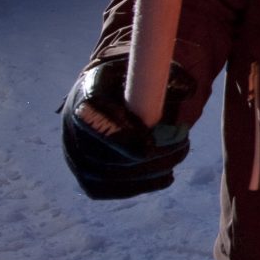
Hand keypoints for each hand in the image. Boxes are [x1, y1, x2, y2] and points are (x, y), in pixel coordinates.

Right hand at [60, 59, 195, 200]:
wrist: (111, 94)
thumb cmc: (137, 80)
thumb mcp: (153, 70)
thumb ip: (171, 78)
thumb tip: (188, 92)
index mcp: (88, 93)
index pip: (91, 119)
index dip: (119, 137)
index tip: (150, 144)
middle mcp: (72, 125)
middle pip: (103, 156)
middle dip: (150, 157)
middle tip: (183, 146)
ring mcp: (73, 152)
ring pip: (106, 176)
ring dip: (149, 172)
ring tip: (179, 156)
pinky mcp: (82, 172)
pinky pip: (103, 189)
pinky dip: (137, 187)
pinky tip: (165, 177)